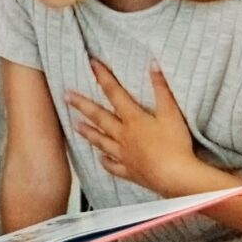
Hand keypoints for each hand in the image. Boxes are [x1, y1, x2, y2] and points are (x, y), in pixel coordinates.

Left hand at [66, 59, 212, 196]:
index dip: (103, 77)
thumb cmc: (175, 145)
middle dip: (82, 105)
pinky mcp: (131, 172)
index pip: (114, 93)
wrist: (175, 176)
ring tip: (76, 126)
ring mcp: (125, 155)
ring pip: (101, 141)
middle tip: (66, 96)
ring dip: (88, 132)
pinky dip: (106, 162)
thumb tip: (153, 65)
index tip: (92, 65)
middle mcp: (124, 136)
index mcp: (133, 119)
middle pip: (99, 117)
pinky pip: (114, 167)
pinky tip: (101, 159)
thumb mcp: (172, 112)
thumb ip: (162, 88)